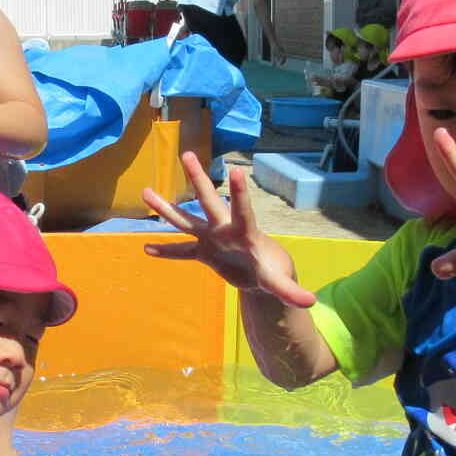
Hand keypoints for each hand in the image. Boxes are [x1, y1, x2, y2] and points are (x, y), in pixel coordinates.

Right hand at [142, 153, 315, 306]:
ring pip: (186, 220)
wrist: (261, 275)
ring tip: (145, 192)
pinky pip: (181, 251)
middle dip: (199, 179)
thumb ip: (291, 290)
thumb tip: (310, 301)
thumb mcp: (279, 282)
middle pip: (208, 201)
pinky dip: (166, 251)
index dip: (238, 193)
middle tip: (186, 154)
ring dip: (167, 207)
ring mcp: (211, 238)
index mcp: (244, 232)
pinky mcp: (203, 252)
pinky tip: (146, 248)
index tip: (236, 170)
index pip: (242, 210)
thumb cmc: (272, 271)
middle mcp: (224, 229)